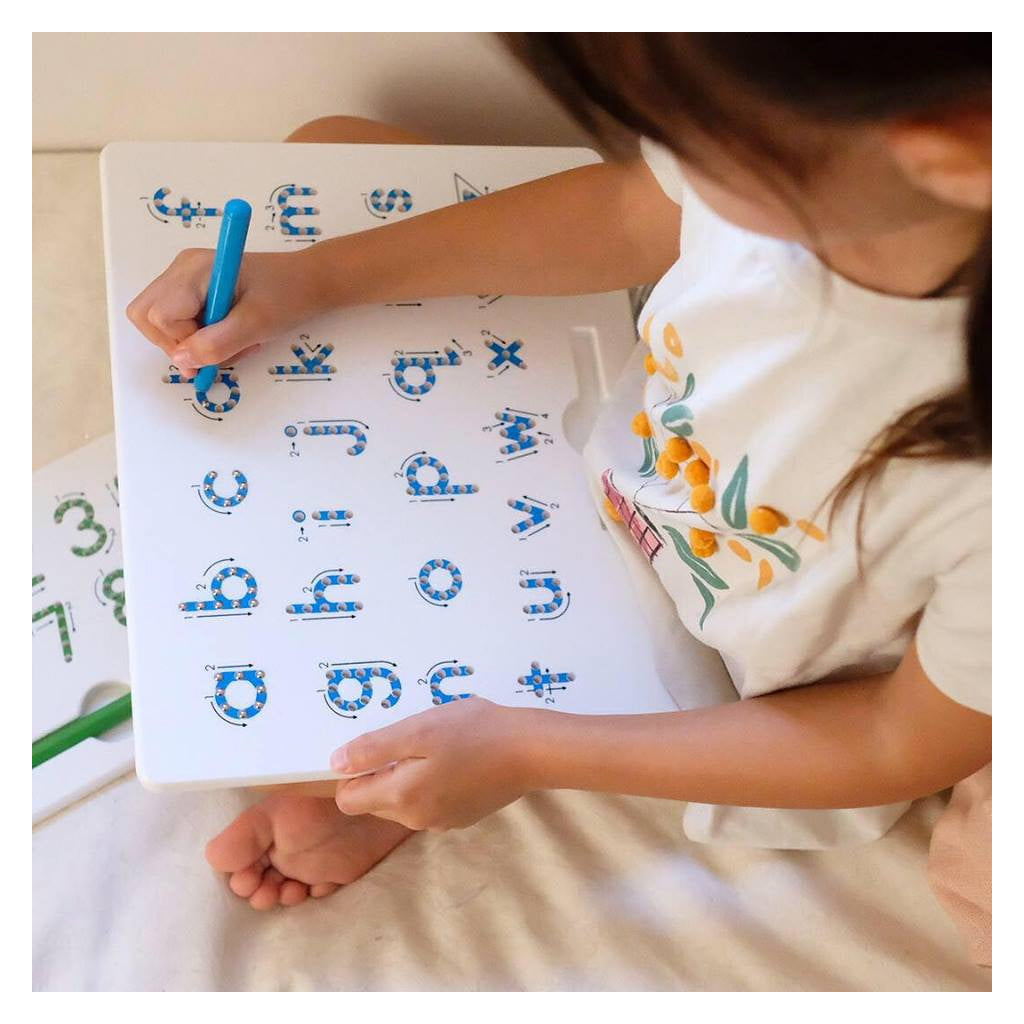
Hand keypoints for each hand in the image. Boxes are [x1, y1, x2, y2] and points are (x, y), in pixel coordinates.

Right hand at [125, 247, 331, 369]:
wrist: (311, 281)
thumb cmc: (289, 296)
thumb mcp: (256, 325)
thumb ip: (217, 344)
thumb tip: (181, 361)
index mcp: (194, 269)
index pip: (158, 316)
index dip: (183, 341)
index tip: (218, 346)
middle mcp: (181, 268)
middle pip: (147, 316)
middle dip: (178, 344)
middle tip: (218, 350)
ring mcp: (185, 277)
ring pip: (161, 322)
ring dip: (194, 343)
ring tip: (234, 341)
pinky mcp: (194, 289)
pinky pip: (180, 320)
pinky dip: (203, 336)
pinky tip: (232, 334)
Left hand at [331, 698, 537, 831]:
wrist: (531, 750)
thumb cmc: (474, 732)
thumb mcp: (419, 729)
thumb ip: (374, 749)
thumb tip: (335, 763)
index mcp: (401, 797)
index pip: (348, 799)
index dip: (352, 773)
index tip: (372, 747)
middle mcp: (417, 818)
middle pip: (376, 801)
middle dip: (382, 773)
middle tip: (408, 739)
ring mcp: (442, 821)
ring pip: (405, 801)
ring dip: (408, 777)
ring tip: (434, 745)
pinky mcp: (462, 817)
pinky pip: (431, 802)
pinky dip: (433, 783)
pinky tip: (455, 758)